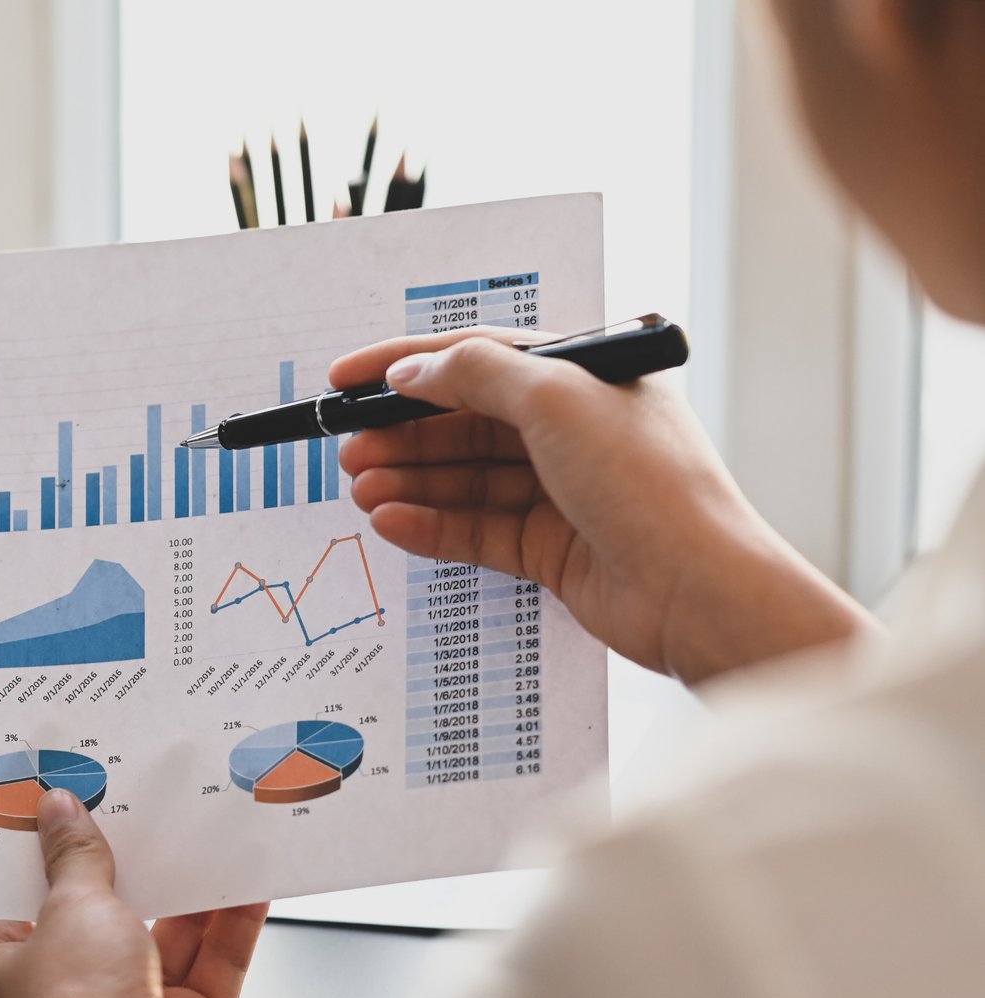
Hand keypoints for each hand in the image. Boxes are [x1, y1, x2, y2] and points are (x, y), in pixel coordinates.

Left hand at [0, 788, 266, 997]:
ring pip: (162, 934)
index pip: (10, 897)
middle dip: (122, 862)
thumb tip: (60, 812)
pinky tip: (251, 881)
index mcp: (5, 970)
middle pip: (94, 911)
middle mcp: (64, 993)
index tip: (50, 804)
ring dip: (185, 888)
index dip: (30, 850)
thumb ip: (74, 857)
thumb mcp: (70, 909)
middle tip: (137, 805)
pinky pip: (212, 961)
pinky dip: (231, 922)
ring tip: (203, 831)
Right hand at [334, 329, 873, 683]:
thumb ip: (477, 375)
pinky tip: (392, 522)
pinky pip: (475, 530)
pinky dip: (431, 525)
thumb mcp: (558, 401)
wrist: (699, 591)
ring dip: (410, 480)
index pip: (480, 358)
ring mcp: (561, 492)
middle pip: (466, 422)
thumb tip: (414, 371)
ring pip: (465, 478)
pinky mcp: (550, 549)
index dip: (407, 364)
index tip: (347, 378)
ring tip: (361, 487)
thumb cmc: (652, 486)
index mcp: (585, 378)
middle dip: (403, 433)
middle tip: (348, 445)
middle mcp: (574, 430)